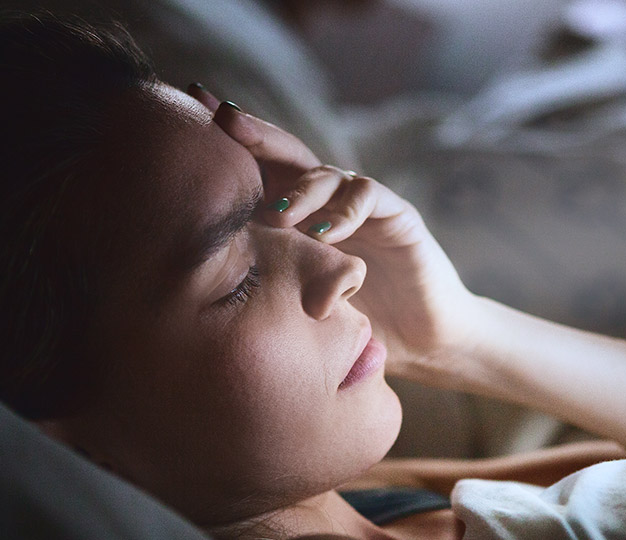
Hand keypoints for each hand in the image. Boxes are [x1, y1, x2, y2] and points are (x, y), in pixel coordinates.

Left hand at [188, 86, 481, 382]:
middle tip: (223, 120)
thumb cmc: (356, 323)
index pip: (261, 170)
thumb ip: (263, 280)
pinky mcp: (399, 216)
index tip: (191, 109)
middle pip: (289, 154)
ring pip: (326, 174)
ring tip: (279, 216)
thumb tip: (191, 279)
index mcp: (300, 216)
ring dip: (300, 190)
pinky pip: (368, 197)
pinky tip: (323, 234)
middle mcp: (329, 203)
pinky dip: (343, 212)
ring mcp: (364, 206)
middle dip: (255, 135)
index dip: (229, 143)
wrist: (424, 340)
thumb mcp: (297, 300)